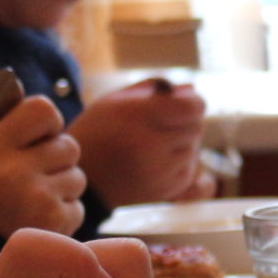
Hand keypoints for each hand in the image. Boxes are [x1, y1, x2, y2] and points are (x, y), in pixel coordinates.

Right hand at [0, 94, 85, 234]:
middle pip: (69, 146)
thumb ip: (2, 128)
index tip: (42, 134)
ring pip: (77, 177)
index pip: (42, 110)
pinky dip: (63, 213)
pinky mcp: (54, 223)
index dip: (49, 122)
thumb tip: (26, 98)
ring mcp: (36, 198)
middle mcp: (13, 171)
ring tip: (32, 201)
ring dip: (62, 187)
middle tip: (34, 175)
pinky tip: (37, 220)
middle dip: (57, 160)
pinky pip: (78, 207)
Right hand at [70, 80, 207, 207]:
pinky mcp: (166, 190)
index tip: (184, 103)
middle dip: (186, 121)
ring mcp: (159, 171)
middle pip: (197, 126)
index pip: (192, 107)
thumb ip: (152, 88)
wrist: (81, 180)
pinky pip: (189, 169)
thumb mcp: (113, 101)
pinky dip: (179, 163)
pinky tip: (155, 161)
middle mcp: (149, 145)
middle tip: (165, 123)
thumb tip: (192, 89)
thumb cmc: (97, 132)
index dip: (193, 102)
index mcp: (136, 117)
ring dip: (182, 143)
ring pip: (194, 148)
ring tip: (154, 144)